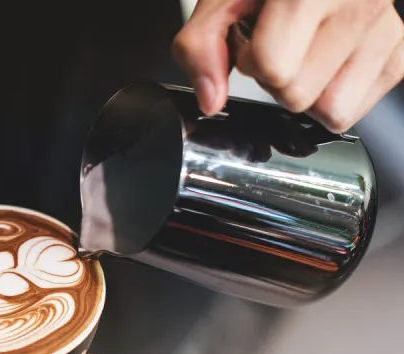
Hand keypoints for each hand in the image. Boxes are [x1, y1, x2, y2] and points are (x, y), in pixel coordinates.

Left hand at [173, 0, 403, 131]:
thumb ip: (201, 46)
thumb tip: (210, 99)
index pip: (273, 68)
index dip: (251, 60)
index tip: (255, 39)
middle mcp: (359, 2)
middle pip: (297, 95)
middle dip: (277, 79)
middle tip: (282, 44)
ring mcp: (386, 29)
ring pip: (330, 110)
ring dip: (307, 91)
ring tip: (305, 53)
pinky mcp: (400, 53)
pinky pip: (354, 109)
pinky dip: (334, 94)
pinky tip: (327, 61)